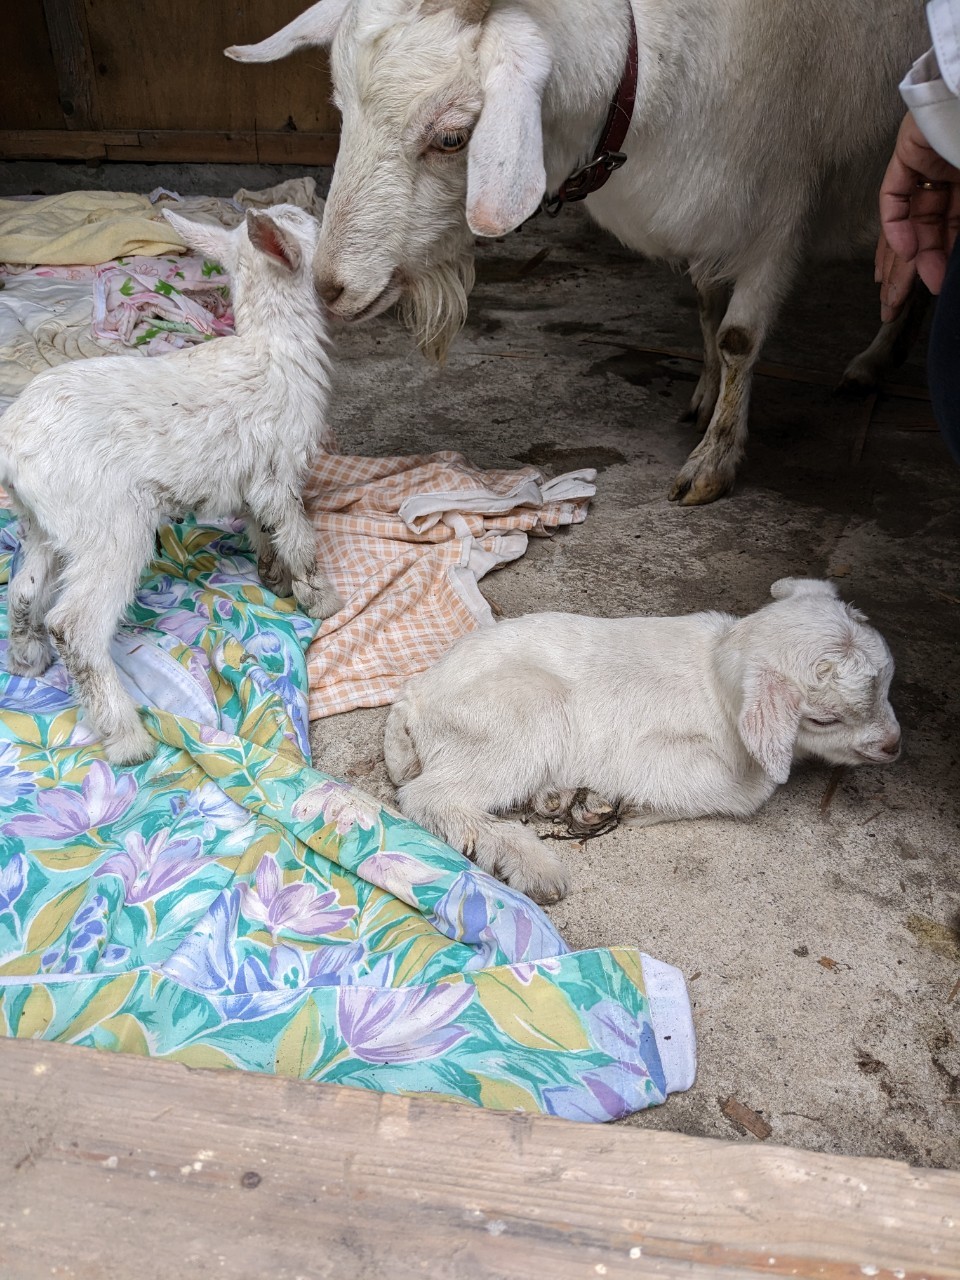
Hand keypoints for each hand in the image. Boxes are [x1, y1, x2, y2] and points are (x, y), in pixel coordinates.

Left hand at [877, 111, 959, 320]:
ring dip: (898, 259)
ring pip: (905, 220)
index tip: (931, 291)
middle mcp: (947, 173)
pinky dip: (896, 226)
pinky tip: (905, 251)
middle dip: (908, 271)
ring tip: (891, 295)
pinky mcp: (908, 150)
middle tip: (894, 308)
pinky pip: (895, 196)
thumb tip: (951, 270)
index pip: (948, 228)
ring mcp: (926, 161)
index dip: (937, 260)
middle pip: (923, 230)